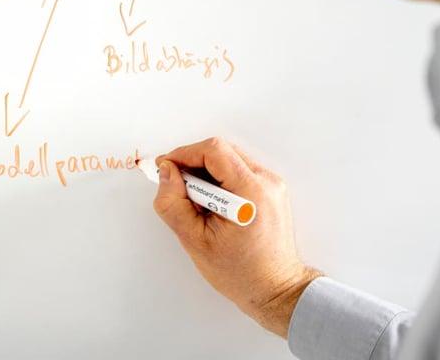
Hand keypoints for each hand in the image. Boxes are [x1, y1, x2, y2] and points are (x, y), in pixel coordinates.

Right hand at [152, 137, 322, 337]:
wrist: (274, 288)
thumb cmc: (239, 272)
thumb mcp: (194, 241)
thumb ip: (173, 204)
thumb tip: (166, 172)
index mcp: (251, 193)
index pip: (214, 151)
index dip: (184, 154)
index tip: (165, 167)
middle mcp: (267, 182)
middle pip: (222, 151)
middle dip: (193, 163)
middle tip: (175, 186)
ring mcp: (273, 184)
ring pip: (230, 159)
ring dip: (206, 172)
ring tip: (196, 202)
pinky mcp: (272, 189)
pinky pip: (240, 170)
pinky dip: (221, 179)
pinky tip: (212, 203)